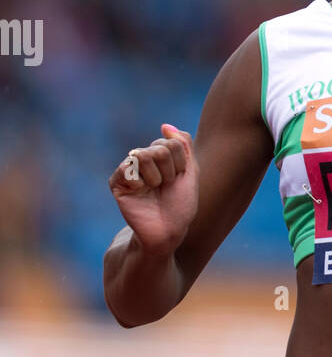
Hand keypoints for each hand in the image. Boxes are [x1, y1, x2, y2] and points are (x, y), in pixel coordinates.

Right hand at [108, 124, 198, 255]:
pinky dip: (139, 182)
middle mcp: (144, 160)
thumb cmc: (180, 205)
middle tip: (165, 187)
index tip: (178, 180)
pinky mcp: (116, 182)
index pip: (172, 143)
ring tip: (154, 190)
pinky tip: (140, 192)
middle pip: (159, 148)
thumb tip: (165, 126)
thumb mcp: (190, 172)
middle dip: (169, 171)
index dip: (181, 164)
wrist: (167, 230)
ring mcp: (129, 170)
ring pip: (143, 155)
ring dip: (156, 177)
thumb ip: (182, 145)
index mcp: (161, 156)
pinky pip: (127, 168)